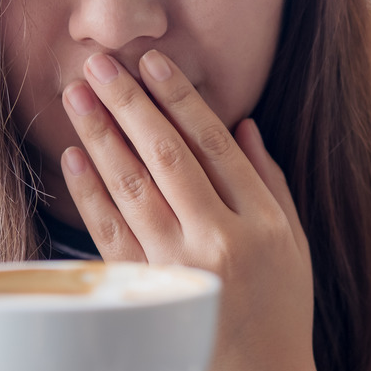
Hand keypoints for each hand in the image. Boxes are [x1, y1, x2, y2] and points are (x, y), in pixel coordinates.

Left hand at [60, 50, 314, 370]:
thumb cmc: (281, 307)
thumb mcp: (294, 242)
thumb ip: (270, 181)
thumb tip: (242, 125)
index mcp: (262, 222)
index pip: (214, 144)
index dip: (181, 99)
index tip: (154, 62)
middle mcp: (220, 240)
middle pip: (167, 156)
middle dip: (130, 103)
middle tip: (101, 64)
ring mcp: (178, 268)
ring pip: (132, 187)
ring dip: (101, 136)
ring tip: (77, 95)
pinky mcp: (145, 292)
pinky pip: (110, 234)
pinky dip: (89, 192)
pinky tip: (75, 157)